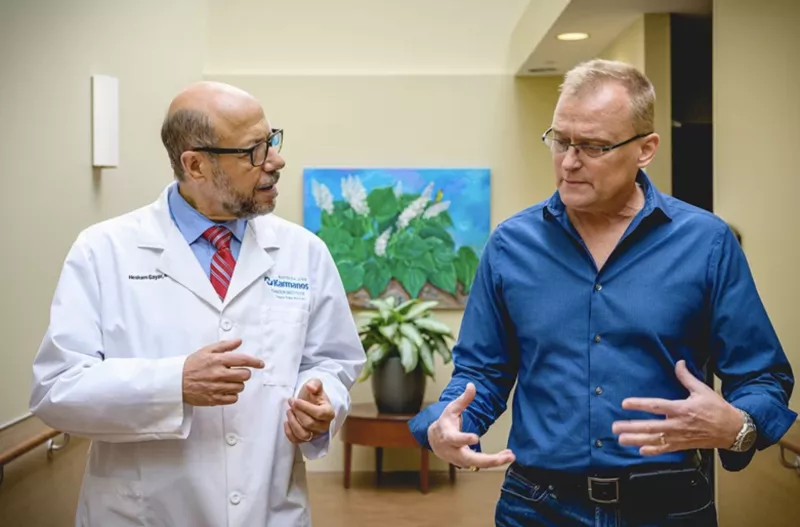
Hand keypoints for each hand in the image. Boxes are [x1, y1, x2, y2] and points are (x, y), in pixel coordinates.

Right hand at [182, 339, 263, 405]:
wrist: (175, 382)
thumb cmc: (191, 366)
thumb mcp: (207, 350)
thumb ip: (225, 346)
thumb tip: (239, 341)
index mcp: (217, 360)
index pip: (243, 360)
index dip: (255, 362)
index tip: (260, 364)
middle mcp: (219, 374)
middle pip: (245, 375)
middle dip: (244, 373)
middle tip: (238, 372)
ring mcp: (217, 387)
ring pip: (240, 387)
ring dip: (238, 384)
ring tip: (228, 381)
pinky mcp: (214, 399)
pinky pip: (233, 399)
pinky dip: (232, 395)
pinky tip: (225, 390)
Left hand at [284, 379, 334, 443]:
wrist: (311, 402)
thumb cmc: (313, 395)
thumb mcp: (315, 385)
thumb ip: (315, 384)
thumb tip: (310, 387)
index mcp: (329, 412)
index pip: (319, 414)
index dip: (305, 407)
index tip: (295, 400)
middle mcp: (324, 426)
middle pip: (310, 424)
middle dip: (297, 413)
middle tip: (291, 403)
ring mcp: (315, 434)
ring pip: (304, 435)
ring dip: (293, 423)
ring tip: (288, 412)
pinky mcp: (306, 439)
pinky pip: (297, 441)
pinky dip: (289, 433)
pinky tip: (286, 422)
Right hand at [427, 382, 514, 469]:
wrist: (435, 440)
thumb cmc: (445, 423)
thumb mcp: (451, 409)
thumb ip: (463, 399)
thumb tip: (471, 385)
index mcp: (448, 436)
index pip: (456, 439)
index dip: (464, 439)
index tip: (475, 438)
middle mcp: (454, 451)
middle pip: (471, 459)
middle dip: (490, 460)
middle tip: (506, 457)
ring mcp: (460, 460)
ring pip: (479, 464)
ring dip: (496, 461)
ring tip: (511, 456)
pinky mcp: (467, 463)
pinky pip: (482, 464)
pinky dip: (494, 461)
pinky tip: (506, 455)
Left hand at [612, 360, 742, 454]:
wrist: (733, 430)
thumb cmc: (717, 408)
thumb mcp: (702, 390)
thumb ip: (687, 377)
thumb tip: (679, 362)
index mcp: (681, 409)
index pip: (656, 406)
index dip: (639, 405)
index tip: (624, 403)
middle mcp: (678, 424)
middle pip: (650, 427)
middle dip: (631, 427)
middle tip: (615, 427)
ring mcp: (680, 437)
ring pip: (654, 440)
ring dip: (636, 440)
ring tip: (621, 440)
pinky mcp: (683, 445)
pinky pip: (666, 450)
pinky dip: (653, 451)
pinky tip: (640, 450)